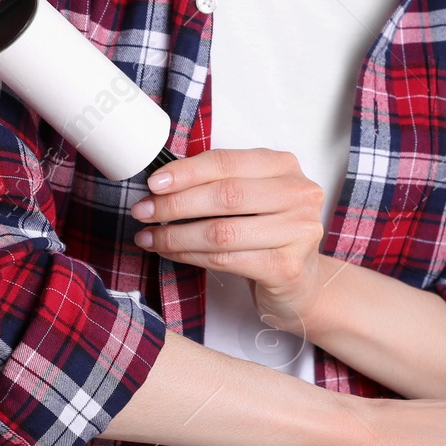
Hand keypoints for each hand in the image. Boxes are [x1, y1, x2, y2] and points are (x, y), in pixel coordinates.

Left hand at [130, 148, 332, 333]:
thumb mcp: (251, 199)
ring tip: (150, 237)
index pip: (227, 162)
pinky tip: (170, 253)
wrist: (302, 283)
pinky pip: (226, 259)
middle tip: (143, 211)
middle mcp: (299, 194)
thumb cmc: (267, 235)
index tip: (153, 184)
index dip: (186, 172)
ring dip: (176, 235)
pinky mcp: (287, 267)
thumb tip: (162, 183)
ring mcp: (298, 231)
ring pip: (221, 231)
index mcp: (284, 166)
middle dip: (175, 204)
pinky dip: (190, 256)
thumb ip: (218, 184)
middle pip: (224, 195)